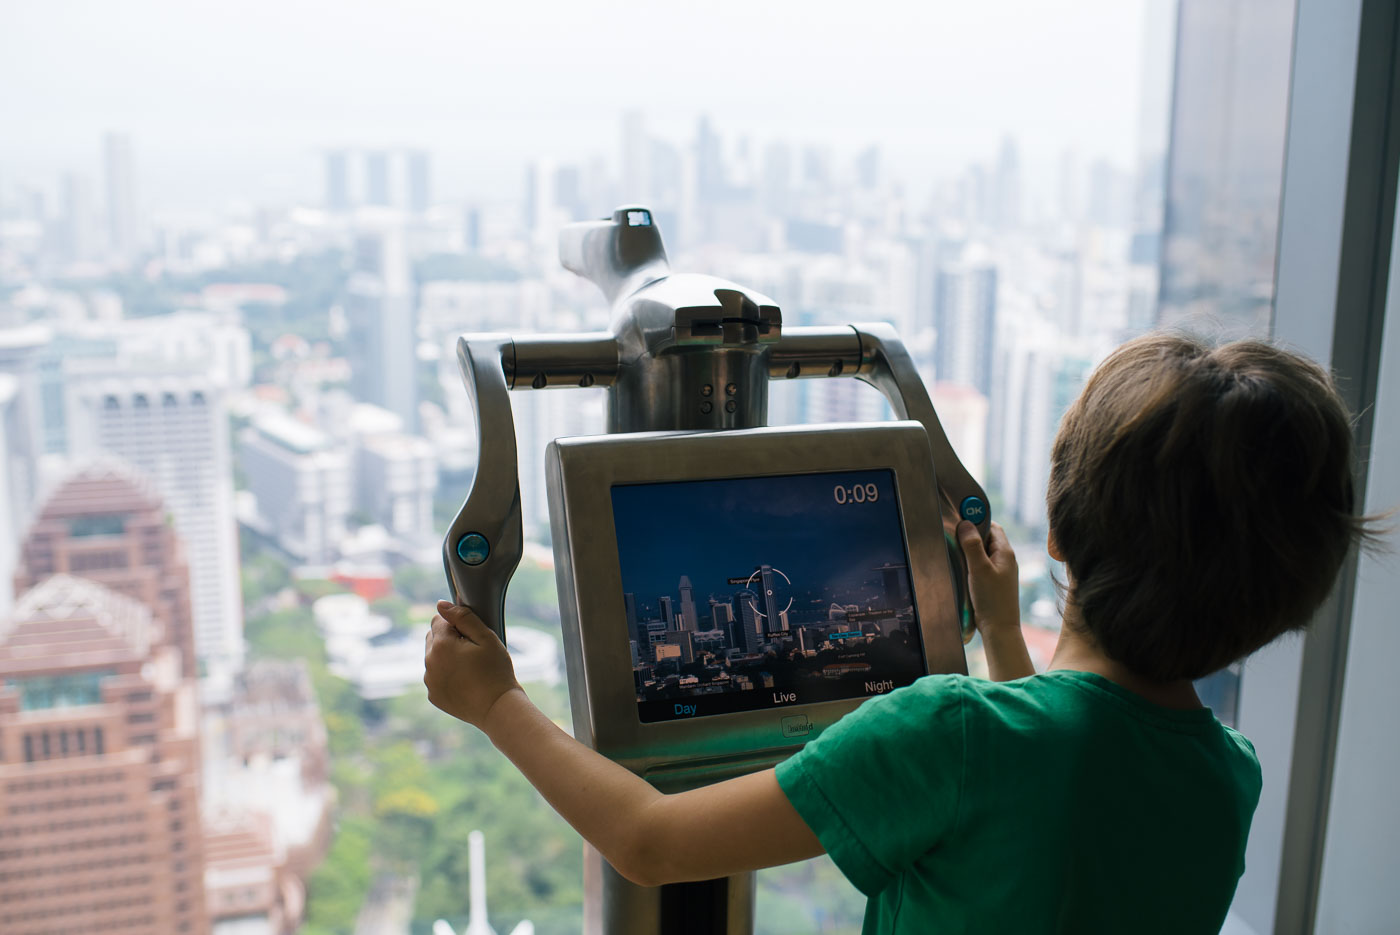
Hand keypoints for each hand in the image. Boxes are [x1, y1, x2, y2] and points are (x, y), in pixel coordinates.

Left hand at [424, 601, 520, 727]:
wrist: (497, 708)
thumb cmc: (496, 671)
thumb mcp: (486, 638)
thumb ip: (463, 617)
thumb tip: (441, 605)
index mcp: (441, 645)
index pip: (438, 620)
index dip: (456, 625)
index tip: (471, 636)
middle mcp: (429, 662)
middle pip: (433, 638)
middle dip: (448, 639)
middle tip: (472, 651)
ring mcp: (429, 681)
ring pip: (433, 658)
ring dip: (446, 657)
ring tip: (470, 668)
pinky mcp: (433, 696)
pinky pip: (435, 677)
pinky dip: (446, 675)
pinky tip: (465, 681)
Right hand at [957, 520, 1020, 633]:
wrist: (999, 629)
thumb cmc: (992, 600)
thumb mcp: (979, 569)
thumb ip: (972, 545)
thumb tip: (965, 523)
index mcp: (1005, 552)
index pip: (992, 527)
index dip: (977, 520)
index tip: (961, 518)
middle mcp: (1005, 559)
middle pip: (987, 538)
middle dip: (971, 535)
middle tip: (954, 536)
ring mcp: (1000, 571)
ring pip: (983, 552)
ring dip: (970, 550)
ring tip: (956, 552)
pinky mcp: (994, 581)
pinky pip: (982, 564)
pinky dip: (971, 562)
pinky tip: (962, 568)